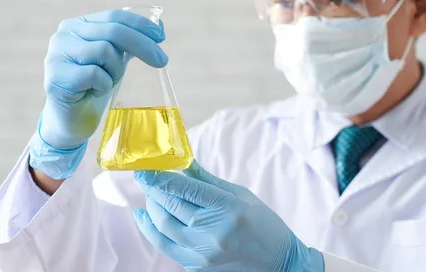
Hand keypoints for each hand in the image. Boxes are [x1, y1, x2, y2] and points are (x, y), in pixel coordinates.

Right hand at [29, 10, 167, 178]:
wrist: (71, 122)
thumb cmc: (94, 88)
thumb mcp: (115, 60)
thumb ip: (130, 42)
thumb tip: (160, 26)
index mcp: (77, 25)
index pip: (114, 16)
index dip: (140, 24)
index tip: (161, 37)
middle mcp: (64, 35)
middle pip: (113, 31)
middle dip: (143, 45)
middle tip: (162, 61)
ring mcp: (57, 55)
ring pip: (105, 51)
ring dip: (116, 70)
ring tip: (109, 82)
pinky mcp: (57, 78)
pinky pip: (94, 74)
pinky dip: (104, 84)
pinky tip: (95, 92)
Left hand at [133, 161, 323, 271]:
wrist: (280, 265)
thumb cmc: (264, 225)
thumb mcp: (241, 195)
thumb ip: (208, 180)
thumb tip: (183, 164)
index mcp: (227, 209)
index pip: (184, 189)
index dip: (159, 178)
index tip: (144, 169)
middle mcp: (213, 232)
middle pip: (170, 207)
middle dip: (153, 190)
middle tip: (147, 179)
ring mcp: (203, 254)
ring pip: (162, 228)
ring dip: (150, 209)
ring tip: (149, 196)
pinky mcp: (197, 268)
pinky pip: (166, 247)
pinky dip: (152, 230)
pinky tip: (145, 218)